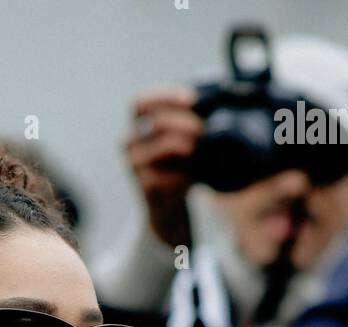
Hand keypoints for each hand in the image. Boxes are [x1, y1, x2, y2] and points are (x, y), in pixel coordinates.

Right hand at [123, 85, 203, 249]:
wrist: (167, 208)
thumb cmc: (177, 168)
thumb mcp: (180, 141)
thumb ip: (188, 121)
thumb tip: (218, 99)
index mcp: (137, 127)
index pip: (140, 103)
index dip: (165, 97)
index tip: (191, 99)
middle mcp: (130, 143)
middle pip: (156, 122)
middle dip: (185, 121)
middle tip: (203, 128)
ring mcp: (135, 165)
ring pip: (164, 145)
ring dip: (188, 144)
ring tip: (200, 149)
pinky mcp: (145, 186)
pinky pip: (169, 173)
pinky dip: (186, 172)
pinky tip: (194, 174)